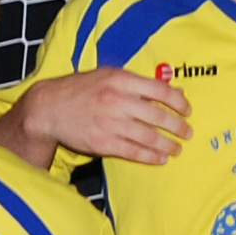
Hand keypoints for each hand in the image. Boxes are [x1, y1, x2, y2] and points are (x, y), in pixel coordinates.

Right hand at [7, 66, 189, 165]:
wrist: (48, 108)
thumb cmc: (80, 90)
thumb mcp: (107, 76)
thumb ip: (137, 84)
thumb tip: (172, 90)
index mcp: (120, 80)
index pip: (160, 90)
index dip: (178, 101)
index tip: (187, 110)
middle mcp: (116, 100)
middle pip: (158, 116)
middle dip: (177, 127)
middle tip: (187, 133)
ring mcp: (109, 123)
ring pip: (148, 136)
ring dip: (167, 144)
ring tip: (177, 149)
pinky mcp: (102, 142)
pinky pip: (133, 151)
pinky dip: (150, 156)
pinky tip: (160, 158)